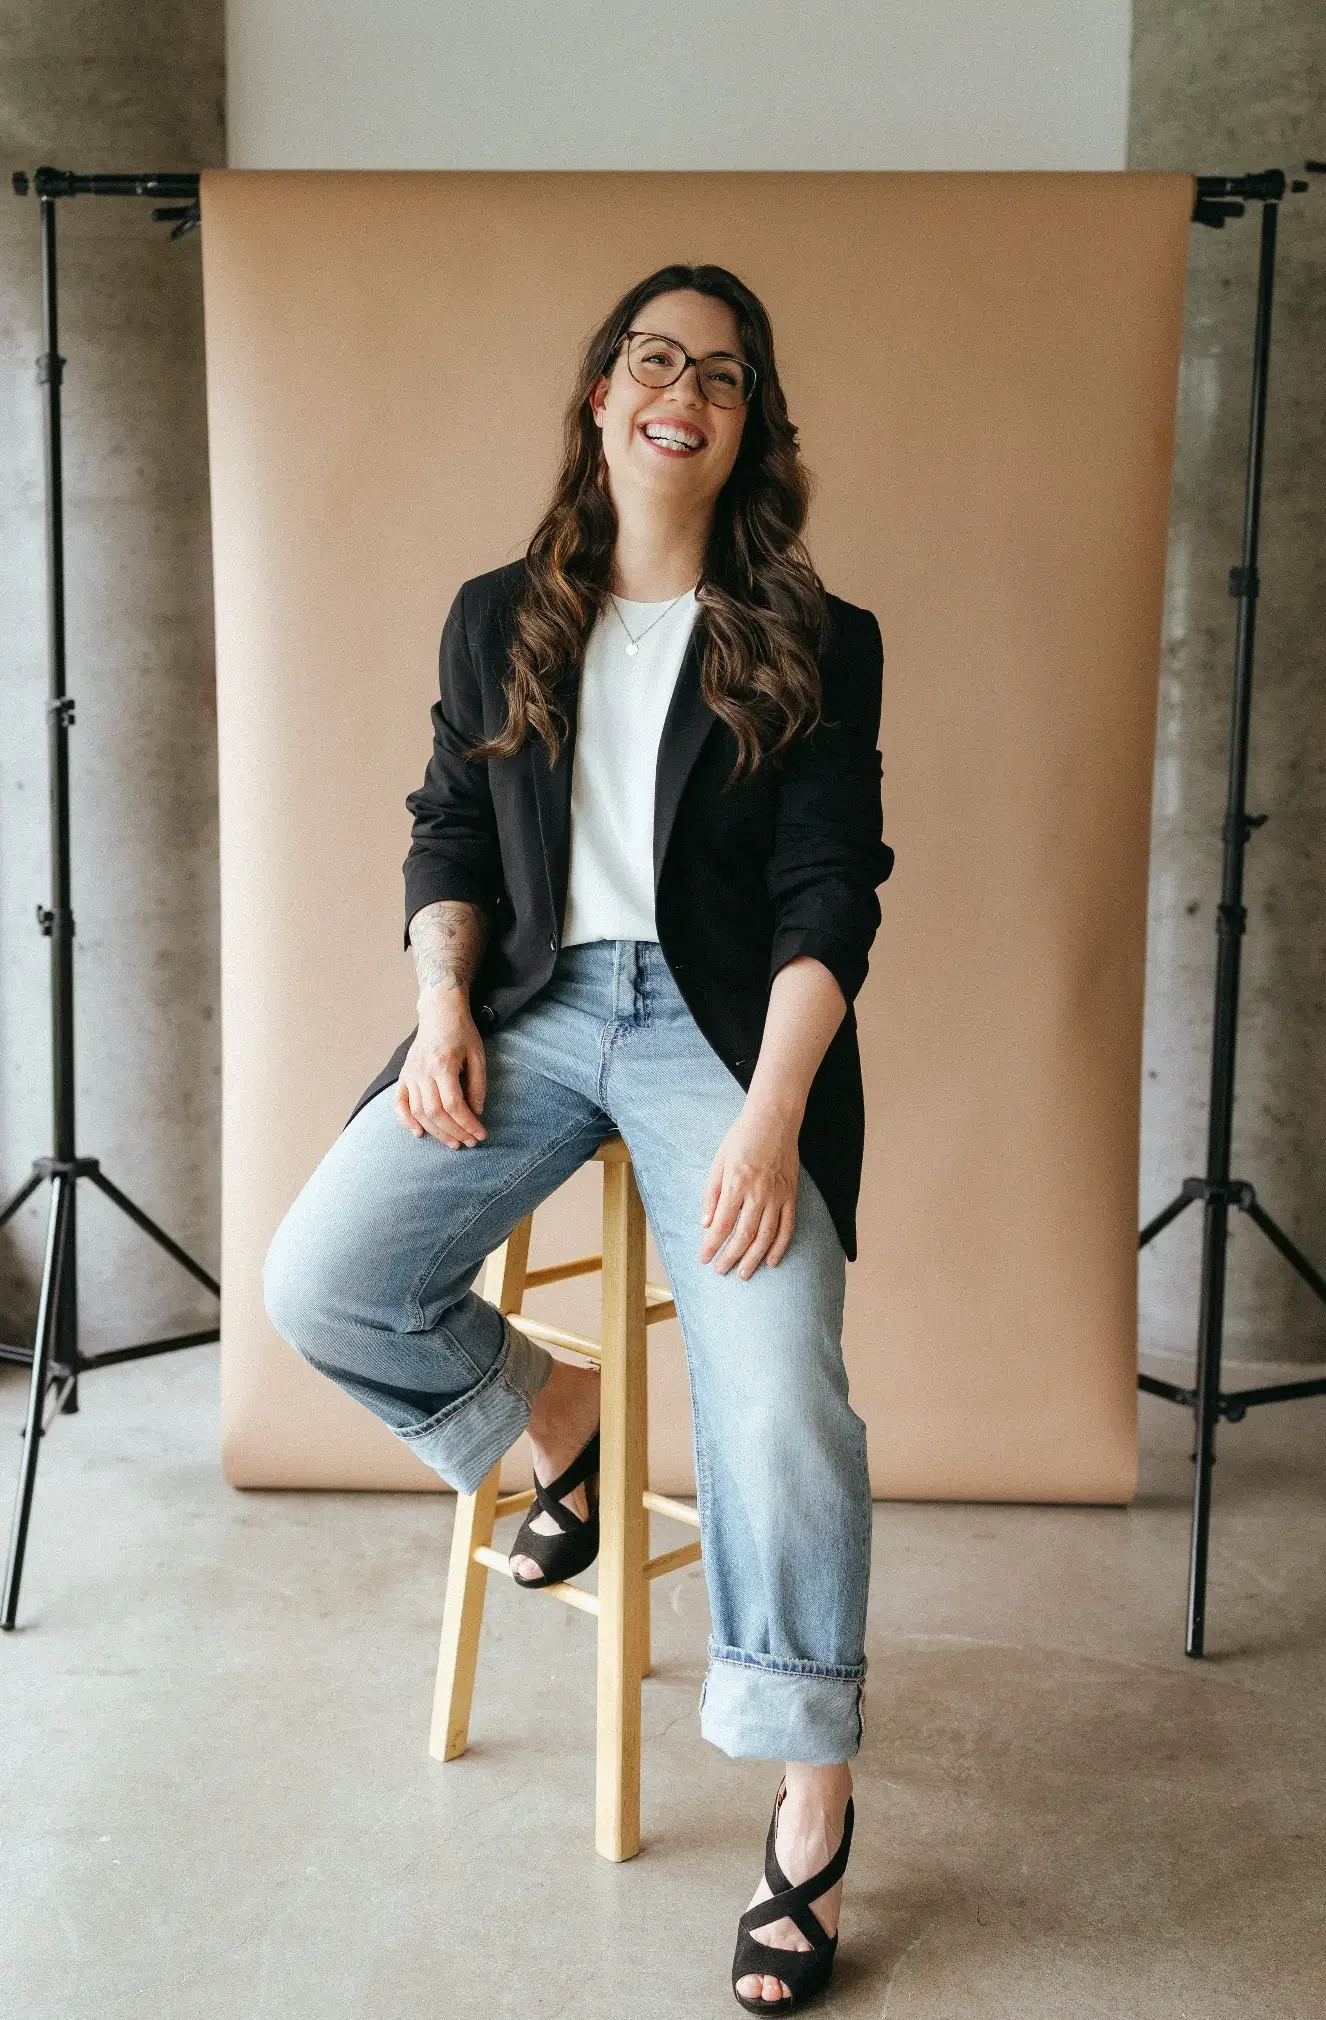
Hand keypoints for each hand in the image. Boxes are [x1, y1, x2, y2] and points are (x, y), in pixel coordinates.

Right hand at [394, 989, 487, 1148]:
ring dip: (436, 1132)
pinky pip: (399, 1102)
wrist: (439, 1013)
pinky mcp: (404, 1075)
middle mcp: (422, 1071)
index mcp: (443, 1065)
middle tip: (470, 1142)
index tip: (480, 1134)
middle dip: (454, 1132)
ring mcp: (410, 1074)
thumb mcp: (478, 1056)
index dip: (468, 1123)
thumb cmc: (462, 1033)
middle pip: (436, 1112)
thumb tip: (476, 1112)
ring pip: (419, 1112)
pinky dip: (406, 1120)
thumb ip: (477, 1085)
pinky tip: (419, 1133)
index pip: (454, 1104)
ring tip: (453, 1142)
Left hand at [698, 1099, 800, 1276]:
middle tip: (721, 1271)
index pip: (722, 1225)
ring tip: (744, 1274)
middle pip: (744, 1235)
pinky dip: (780, 1246)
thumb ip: (711, 1194)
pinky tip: (772, 1261)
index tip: (704, 1259)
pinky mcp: (791, 1195)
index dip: (712, 1245)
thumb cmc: (741, 1138)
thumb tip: (706, 1224)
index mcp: (736, 1184)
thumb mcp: (718, 1162)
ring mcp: (777, 1196)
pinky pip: (787, 1226)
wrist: (773, 1120)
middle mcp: (758, 1193)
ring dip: (754, 1258)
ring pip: (766, 1236)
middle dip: (731, 1257)